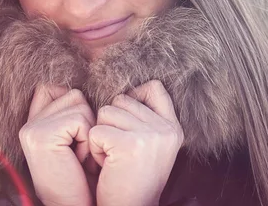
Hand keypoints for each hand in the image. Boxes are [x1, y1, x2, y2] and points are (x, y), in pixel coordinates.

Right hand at [19, 86, 96, 205]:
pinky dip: (87, 141)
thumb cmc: (85, 176)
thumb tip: (81, 85)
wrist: (77, 205)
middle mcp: (29, 124)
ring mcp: (32, 129)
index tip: (78, 134)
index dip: (75, 105)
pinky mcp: (41, 136)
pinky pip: (81, 120)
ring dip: (89, 131)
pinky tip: (77, 161)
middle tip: (79, 152)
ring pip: (80, 104)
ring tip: (79, 157)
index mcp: (34, 122)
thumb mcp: (77, 138)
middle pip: (74, 94)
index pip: (52, 87)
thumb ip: (71, 112)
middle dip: (87, 121)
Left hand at [90, 80, 183, 205]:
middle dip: (112, 122)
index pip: (155, 87)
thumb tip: (126, 91)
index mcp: (174, 128)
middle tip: (119, 150)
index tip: (126, 120)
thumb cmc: (134, 180)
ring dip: (102, 135)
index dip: (134, 96)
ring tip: (113, 158)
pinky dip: (93, 149)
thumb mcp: (153, 146)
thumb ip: (147, 118)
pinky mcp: (129, 144)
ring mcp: (149, 135)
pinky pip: (96, 131)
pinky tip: (106, 165)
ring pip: (106, 112)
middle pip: (122, 99)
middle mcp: (165, 129)